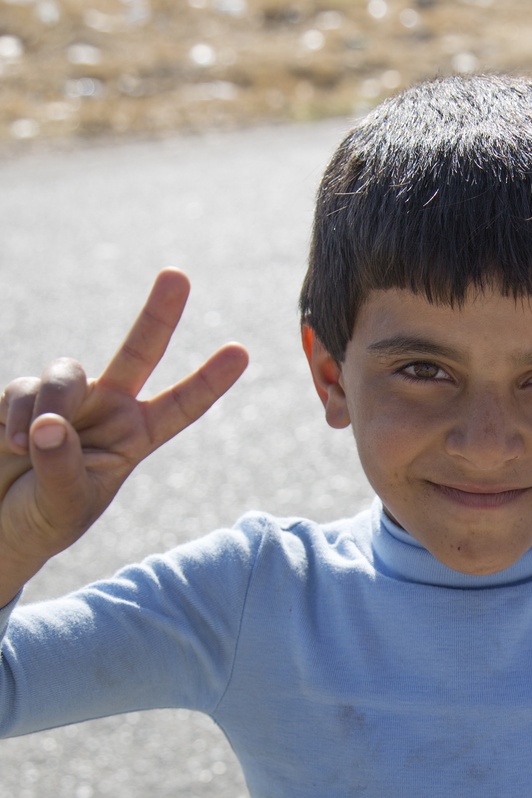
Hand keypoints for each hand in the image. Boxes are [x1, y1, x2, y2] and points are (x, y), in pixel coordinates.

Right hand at [0, 270, 247, 599]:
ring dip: (51, 405)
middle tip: (178, 276)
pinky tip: (9, 443)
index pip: (179, 407)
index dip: (208, 381)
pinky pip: (23, 389)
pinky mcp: (23, 394)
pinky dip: (15, 414)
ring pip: (67, 373)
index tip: (241, 352)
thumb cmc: (40, 519)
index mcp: (134, 438)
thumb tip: (50, 424)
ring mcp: (66, 397)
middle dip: (158, 315)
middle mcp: (107, 409)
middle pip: (138, 353)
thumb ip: (61, 468)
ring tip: (26, 447)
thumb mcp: (61, 505)